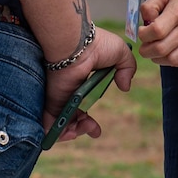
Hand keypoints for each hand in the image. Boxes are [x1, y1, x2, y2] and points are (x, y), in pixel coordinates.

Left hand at [40, 25, 136, 145]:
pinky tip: (68, 133)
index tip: (96, 130)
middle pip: (73, 118)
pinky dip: (55, 133)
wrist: (77, 44)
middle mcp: (70, 91)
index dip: (88, 121)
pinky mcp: (52, 99)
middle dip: (83, 129)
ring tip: (80, 130)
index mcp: (83, 83)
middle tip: (93, 129)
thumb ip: (127, 68)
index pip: (83, 106)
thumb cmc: (97, 44)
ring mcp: (60, 95)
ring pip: (62, 123)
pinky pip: (50, 122)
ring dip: (72, 132)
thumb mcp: (120, 53)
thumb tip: (125, 86)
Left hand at [138, 0, 177, 66]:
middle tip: (144, 45)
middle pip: (161, 49)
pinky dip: (169, 61)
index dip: (143, 34)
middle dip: (146, 50)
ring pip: (171, 60)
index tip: (142, 31)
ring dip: (157, 58)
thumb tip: (145, 21)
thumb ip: (150, 5)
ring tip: (154, 50)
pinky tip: (166, 52)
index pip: (156, 31)